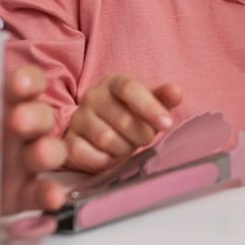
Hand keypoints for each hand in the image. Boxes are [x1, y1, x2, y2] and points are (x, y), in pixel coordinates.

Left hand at [0, 65, 68, 213]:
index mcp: (0, 104)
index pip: (26, 84)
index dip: (28, 81)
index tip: (18, 85)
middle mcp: (19, 130)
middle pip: (42, 115)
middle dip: (35, 116)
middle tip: (18, 122)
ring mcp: (24, 162)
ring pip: (50, 151)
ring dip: (49, 150)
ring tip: (39, 155)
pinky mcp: (23, 193)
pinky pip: (40, 191)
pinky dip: (49, 193)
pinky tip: (53, 198)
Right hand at [63, 75, 182, 172]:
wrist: (98, 134)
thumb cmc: (130, 115)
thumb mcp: (149, 104)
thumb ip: (163, 98)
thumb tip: (176, 92)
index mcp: (114, 83)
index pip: (131, 89)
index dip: (150, 107)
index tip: (167, 124)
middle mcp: (92, 97)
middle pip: (123, 119)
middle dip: (142, 134)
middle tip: (145, 138)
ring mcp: (77, 119)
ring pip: (106, 139)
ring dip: (124, 148)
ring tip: (127, 145)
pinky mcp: (68, 142)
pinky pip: (89, 156)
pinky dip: (105, 161)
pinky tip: (110, 156)